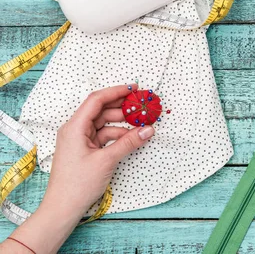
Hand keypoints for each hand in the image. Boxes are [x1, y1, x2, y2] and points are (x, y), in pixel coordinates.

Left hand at [2, 84, 154, 253]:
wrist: (63, 208)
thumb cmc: (78, 184)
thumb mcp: (107, 160)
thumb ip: (129, 142)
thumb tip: (148, 129)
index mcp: (75, 127)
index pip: (96, 100)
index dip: (116, 91)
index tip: (134, 89)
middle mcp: (76, 129)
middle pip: (101, 110)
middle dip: (122, 108)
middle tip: (142, 106)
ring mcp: (80, 139)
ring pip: (105, 124)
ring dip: (122, 123)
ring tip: (141, 123)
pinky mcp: (86, 149)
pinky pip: (104, 136)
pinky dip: (118, 136)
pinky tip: (132, 138)